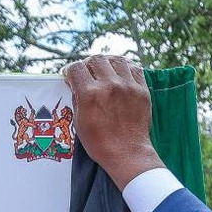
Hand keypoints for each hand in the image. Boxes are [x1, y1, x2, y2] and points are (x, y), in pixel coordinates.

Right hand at [61, 54, 164, 190]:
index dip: (70, 70)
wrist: (127, 153)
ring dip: (107, 63)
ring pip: (116, 60)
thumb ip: (78, 98)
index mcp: (90, 94)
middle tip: (87, 73)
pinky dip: (125, 68)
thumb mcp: (79, 122)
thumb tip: (76, 84)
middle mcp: (109, 85)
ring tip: (104, 71)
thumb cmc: (100, 142)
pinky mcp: (142, 89)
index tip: (70, 75)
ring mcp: (128, 86)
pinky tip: (120, 74)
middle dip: (88, 64)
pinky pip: (134, 68)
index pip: (76, 68)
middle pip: (96, 59)